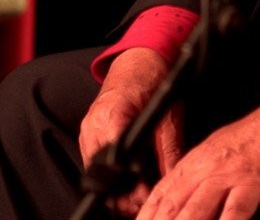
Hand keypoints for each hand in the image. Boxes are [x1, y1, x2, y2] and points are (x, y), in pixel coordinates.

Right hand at [80, 48, 184, 216]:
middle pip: (100, 173)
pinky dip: (108, 174)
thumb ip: (169, 152)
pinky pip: (94, 160)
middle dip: (120, 192)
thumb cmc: (153, 81)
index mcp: (112, 117)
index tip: (144, 196)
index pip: (115, 163)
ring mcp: (87, 129)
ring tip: (135, 196)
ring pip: (94, 170)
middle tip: (142, 200)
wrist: (139, 59)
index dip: (130, 185)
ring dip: (113, 187)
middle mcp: (93, 125)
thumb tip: (171, 181)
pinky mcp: (89, 132)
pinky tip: (126, 182)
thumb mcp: (168, 118)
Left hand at [135, 106, 259, 219]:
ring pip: (196, 210)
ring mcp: (228, 177)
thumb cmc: (256, 136)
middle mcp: (206, 169)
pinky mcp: (252, 184)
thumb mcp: (216, 150)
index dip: (147, 214)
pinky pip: (235, 210)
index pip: (162, 193)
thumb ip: (196, 176)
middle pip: (173, 205)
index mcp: (195, 162)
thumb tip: (180, 199)